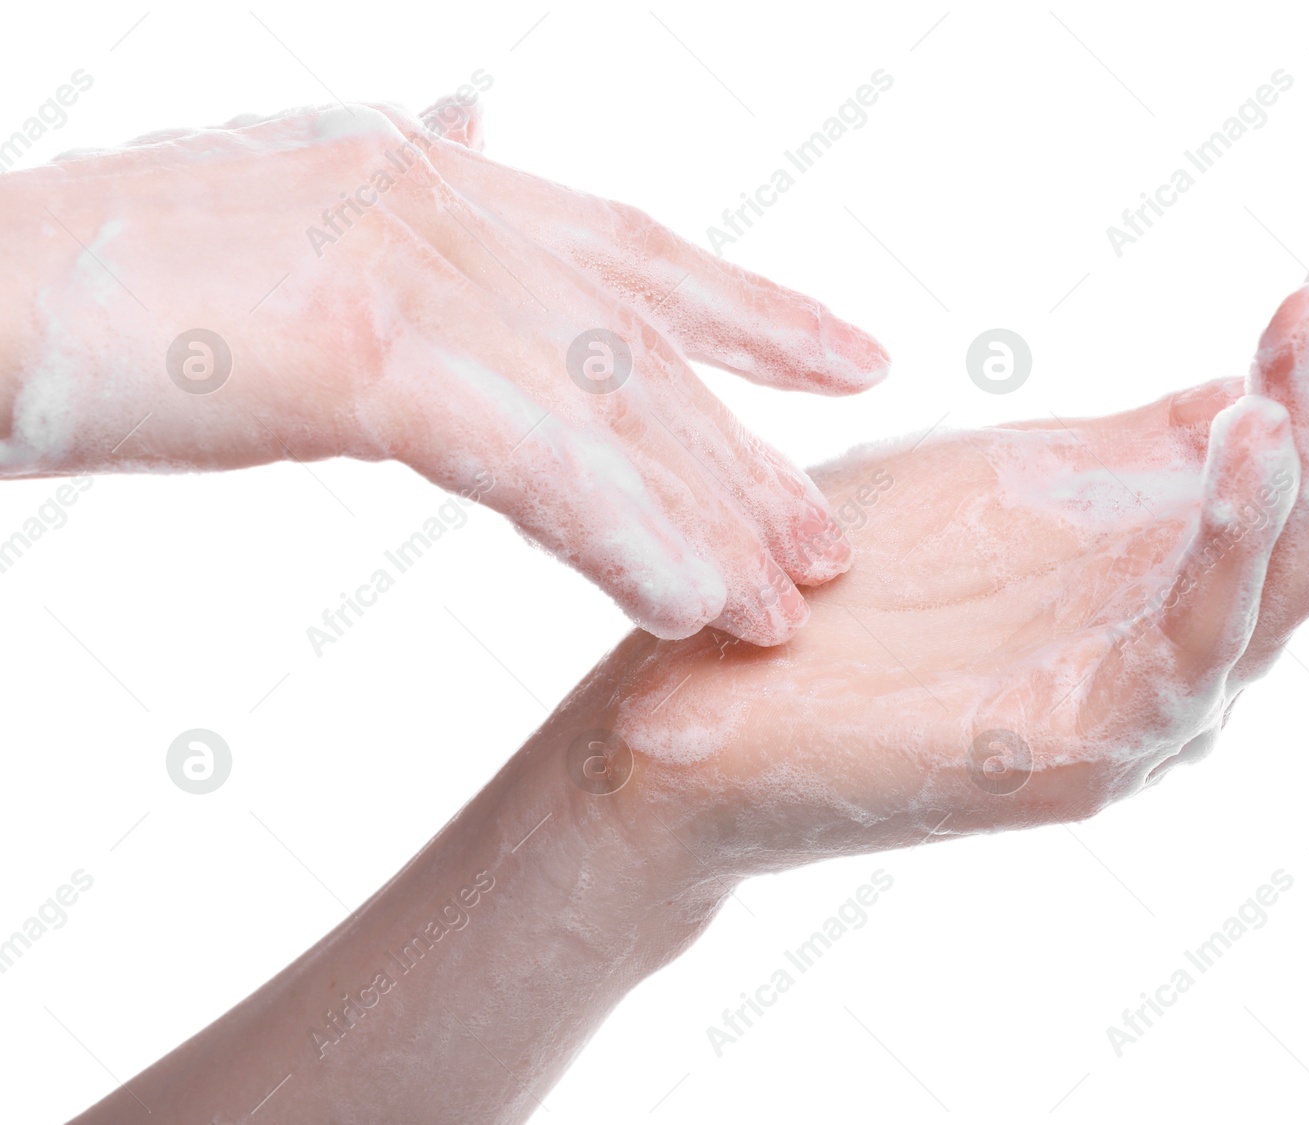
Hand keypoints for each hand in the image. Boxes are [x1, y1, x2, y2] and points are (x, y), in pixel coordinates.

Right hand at [0, 92, 887, 642]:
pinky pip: (531, 464)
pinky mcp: (365, 354)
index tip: (855, 360)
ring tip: (783, 609)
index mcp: (443, 175)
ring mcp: (414, 271)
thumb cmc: (116, 268)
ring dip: (704, 518)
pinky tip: (684, 606)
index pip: (638, 248)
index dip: (757, 307)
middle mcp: (453, 204)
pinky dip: (618, 535)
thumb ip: (402, 178)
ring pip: (607, 412)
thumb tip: (476, 119)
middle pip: (644, 350)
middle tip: (832, 548)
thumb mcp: (287, 193)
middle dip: (744, 456)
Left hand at [596, 221, 1308, 867]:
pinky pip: (1193, 642)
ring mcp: (1150, 712)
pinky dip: (1229, 537)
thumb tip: (1259, 380)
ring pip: (1286, 578)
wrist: (711, 695)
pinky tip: (1243, 433)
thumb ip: (1137, 446)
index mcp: (1169, 579)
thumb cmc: (848, 580)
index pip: (1306, 466)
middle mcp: (1187, 647)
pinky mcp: (1089, 757)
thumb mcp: (1018, 477)